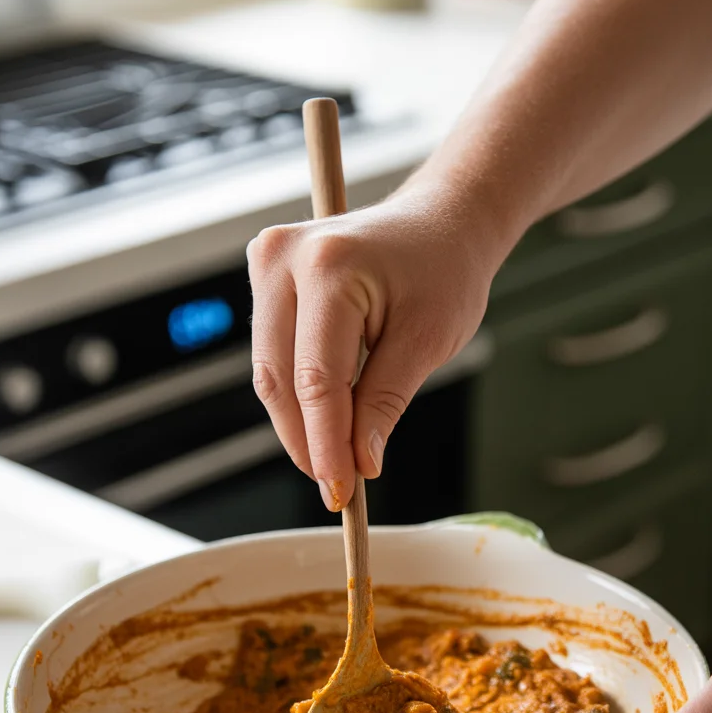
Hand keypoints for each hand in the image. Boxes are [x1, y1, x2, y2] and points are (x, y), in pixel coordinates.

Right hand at [247, 185, 497, 510]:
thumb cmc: (445, 269)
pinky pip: (273, 352)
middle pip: (279, 377)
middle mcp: (282, 257)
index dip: (326, 444)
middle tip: (335, 489)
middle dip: (307, 440)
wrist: (442, 220)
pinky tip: (325, 423)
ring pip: (269, 370)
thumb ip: (385, 402)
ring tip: (333, 462)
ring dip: (298, 422)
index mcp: (328, 266)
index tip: (341, 492)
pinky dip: (297, 393)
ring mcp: (267, 261)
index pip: (317, 379)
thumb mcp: (427, 341)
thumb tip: (356, 463)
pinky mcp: (266, 275)